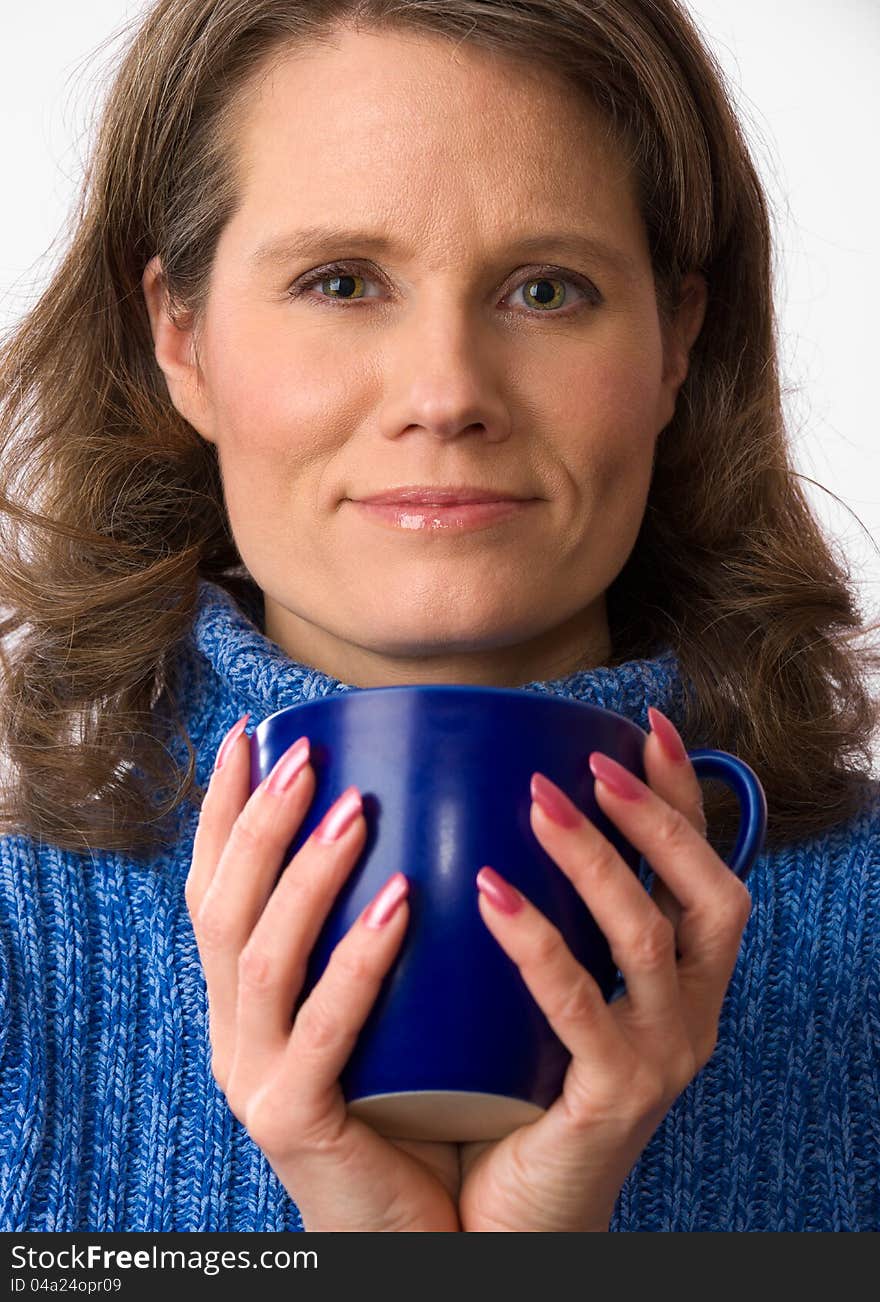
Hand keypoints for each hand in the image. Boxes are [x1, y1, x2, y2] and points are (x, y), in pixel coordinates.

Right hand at [186, 714, 461, 1231]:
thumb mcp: (385, 1004)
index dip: (222, 811)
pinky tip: (402, 901)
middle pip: (223, 909)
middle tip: (307, 755)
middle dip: (258, 822)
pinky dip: (358, 959)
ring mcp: (254, 1078)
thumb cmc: (420, 1101)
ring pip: (259, 957)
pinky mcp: (297, 1123)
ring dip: (305, 874)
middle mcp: (232, 1032)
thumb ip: (380, 928)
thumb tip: (423, 818)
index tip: (248, 734)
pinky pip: (322, 1031)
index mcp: (243, 1000)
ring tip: (356, 808)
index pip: (213, 887)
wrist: (427, 1229)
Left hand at [457, 706, 752, 1231]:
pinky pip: (581, 1006)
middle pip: (709, 892)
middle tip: (588, 762)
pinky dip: (537, 942)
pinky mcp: (615, 1098)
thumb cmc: (513, 1088)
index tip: (646, 725)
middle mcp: (691, 1012)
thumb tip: (480, 811)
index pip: (704, 866)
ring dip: (597, 859)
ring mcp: (662, 1057)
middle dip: (656, 815)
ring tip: (537, 801)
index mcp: (681, 980)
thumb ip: (542, 916)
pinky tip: (489, 893)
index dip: (685, 794)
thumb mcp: (541, 993)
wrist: (507, 1218)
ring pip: (650, 937)